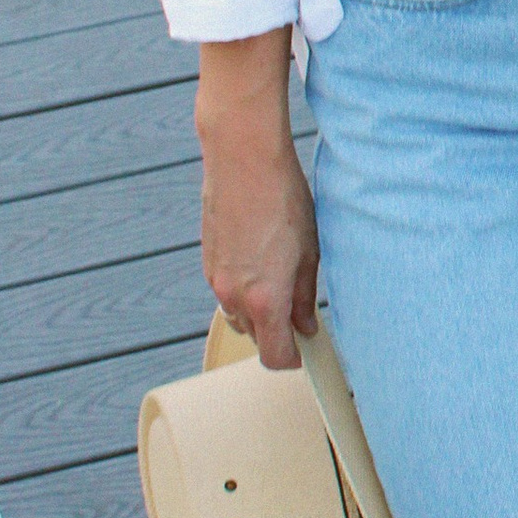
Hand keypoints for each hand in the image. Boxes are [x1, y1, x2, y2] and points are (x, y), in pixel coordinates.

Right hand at [196, 37, 317, 370]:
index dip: (294, 360)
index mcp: (263, 298)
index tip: (308, 351)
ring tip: (283, 277)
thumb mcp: (309, 249)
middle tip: (303, 309)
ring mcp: (216, 278)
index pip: (274, 356)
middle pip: (256, 337)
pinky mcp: (208, 261)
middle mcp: (233, 295)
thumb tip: (306, 324)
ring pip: (239, 315)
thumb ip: (305, 295)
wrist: (242, 157)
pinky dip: (245, 288)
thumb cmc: (282, 197)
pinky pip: (227, 291)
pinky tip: (263, 257)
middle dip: (278, 332)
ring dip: (260, 310)